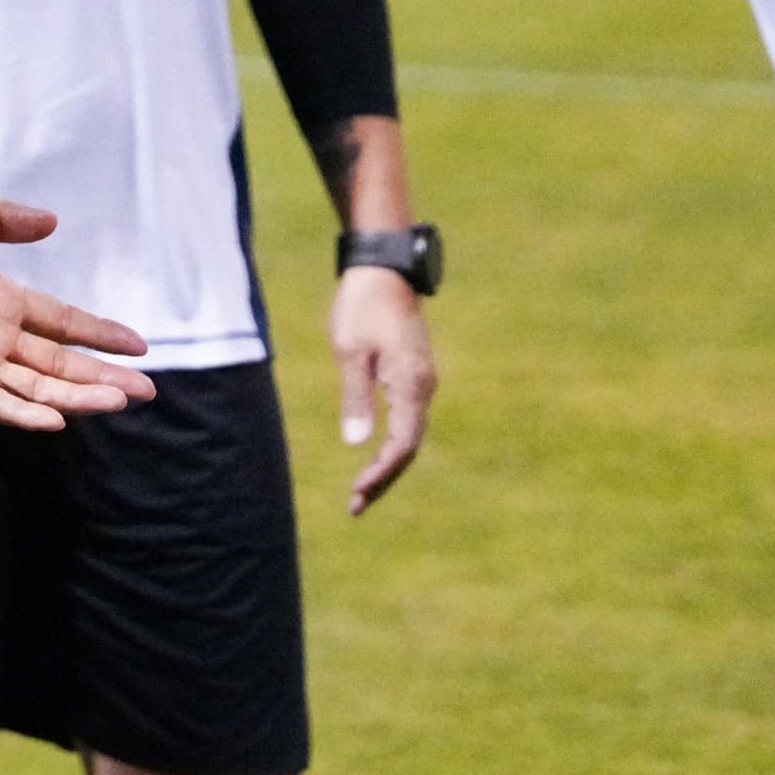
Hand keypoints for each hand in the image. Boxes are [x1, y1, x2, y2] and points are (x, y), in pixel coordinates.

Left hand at [0, 201, 153, 430]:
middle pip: (59, 363)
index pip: (62, 322)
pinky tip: (56, 421)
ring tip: (119, 402)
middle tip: (148, 391)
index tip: (139, 346)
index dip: (100, 333)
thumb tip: (52, 221)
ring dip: (77, 397)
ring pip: (36, 386)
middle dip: (103, 377)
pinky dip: (21, 413)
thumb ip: (2, 220)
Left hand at [327, 264, 434, 514]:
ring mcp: (422, 380)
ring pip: (410, 434)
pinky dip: (392, 442)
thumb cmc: (361, 306)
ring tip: (362, 490)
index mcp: (411, 384)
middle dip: (384, 478)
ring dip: (388, 463)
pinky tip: (375, 454)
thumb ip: (355, 397)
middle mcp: (424, 386)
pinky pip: (408, 418)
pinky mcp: (414, 373)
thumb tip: (356, 443)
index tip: (358, 494)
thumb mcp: (350, 352)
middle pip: (410, 446)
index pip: (402, 444)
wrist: (382, 269)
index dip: (381, 473)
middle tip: (356, 505)